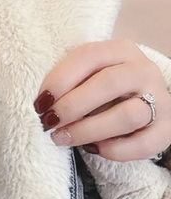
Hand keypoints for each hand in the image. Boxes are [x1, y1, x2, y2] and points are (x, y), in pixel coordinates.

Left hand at [34, 39, 170, 160]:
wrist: (147, 96)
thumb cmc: (107, 82)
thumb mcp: (92, 70)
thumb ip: (73, 78)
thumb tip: (44, 102)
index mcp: (121, 49)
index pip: (88, 56)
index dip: (60, 78)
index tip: (40, 100)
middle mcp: (143, 70)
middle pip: (107, 84)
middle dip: (72, 106)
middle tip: (49, 122)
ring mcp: (160, 99)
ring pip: (126, 115)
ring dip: (89, 129)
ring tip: (63, 138)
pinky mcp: (168, 129)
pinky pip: (143, 144)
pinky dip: (116, 149)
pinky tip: (94, 149)